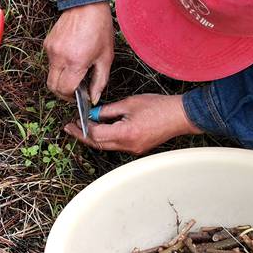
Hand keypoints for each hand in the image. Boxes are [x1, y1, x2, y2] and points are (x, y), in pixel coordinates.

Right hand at [44, 2, 113, 102]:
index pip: (65, 90)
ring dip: (61, 78)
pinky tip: (72, 57)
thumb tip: (94, 98)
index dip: (73, 97)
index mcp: (75, 62)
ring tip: (76, 70)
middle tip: (76, 91)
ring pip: (51, 75)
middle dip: (63, 93)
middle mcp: (59, 57)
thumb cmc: (100, 29)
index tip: (81, 96)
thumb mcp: (106, 58)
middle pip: (53, 87)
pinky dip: (59, 66)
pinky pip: (50, 62)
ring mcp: (51, 50)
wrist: (86, 4)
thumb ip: (99, 81)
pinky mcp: (47, 44)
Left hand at [64, 94, 202, 154]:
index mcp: (125, 133)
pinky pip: (117, 145)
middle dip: (83, 135)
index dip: (83, 127)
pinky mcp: (138, 148)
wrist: (180, 116)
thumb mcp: (130, 103)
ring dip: (95, 137)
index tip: (74, 121)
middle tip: (71, 128)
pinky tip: (102, 128)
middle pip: (98, 144)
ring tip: (84, 126)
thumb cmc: (159, 107)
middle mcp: (128, 145)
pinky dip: (107, 137)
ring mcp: (133, 149)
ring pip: (107, 146)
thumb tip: (93, 113)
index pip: (96, 134)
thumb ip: (109, 110)